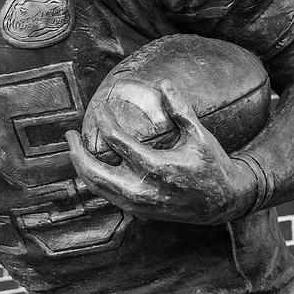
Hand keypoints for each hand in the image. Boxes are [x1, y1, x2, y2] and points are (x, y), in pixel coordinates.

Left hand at [66, 81, 257, 224]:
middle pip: (96, 172)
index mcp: (158, 167)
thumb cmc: (212, 164)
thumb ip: (181, 109)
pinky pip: (106, 196)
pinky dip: (93, 180)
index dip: (104, 121)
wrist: (223, 203)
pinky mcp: (138, 211)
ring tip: (74, 148)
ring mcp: (139, 203)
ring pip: (97, 187)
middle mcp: (144, 189)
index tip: (99, 107)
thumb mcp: (199, 135)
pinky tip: (90, 165)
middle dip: (77, 152)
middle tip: (69, 133)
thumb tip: (164, 82)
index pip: (118, 141)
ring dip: (80, 167)